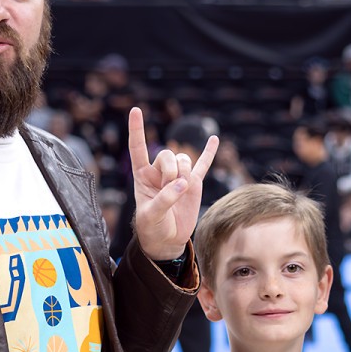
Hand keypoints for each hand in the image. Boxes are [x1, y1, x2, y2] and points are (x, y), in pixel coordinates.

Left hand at [129, 105, 218, 259]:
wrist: (167, 240)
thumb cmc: (152, 228)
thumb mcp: (151, 216)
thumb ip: (164, 199)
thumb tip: (183, 184)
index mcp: (142, 176)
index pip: (138, 148)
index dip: (137, 130)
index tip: (136, 110)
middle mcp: (160, 172)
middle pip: (168, 154)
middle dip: (170, 169)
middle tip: (170, 187)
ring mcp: (177, 176)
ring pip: (184, 159)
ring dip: (184, 172)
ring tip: (181, 190)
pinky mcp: (193, 184)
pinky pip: (203, 164)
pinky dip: (208, 152)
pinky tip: (214, 139)